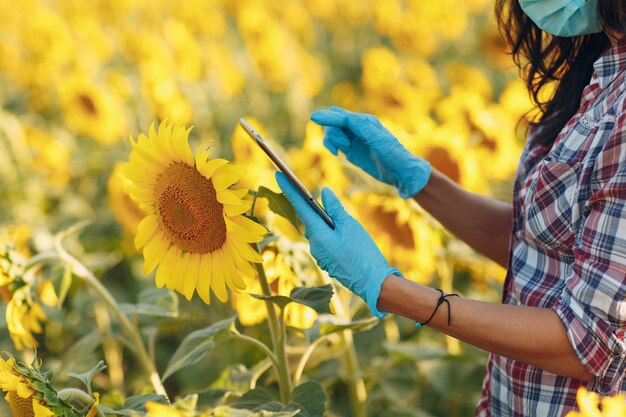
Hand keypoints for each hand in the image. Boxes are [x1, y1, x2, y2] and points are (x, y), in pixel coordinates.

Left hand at [275, 171, 401, 317]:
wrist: (373, 282)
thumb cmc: (362, 252)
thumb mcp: (350, 225)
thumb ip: (335, 208)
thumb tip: (323, 193)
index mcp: (317, 234)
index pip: (300, 206)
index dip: (289, 189)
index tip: (278, 174)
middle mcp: (314, 245)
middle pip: (311, 219)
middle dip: (315, 208)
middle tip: (321, 198)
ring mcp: (320, 255)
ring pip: (320, 231)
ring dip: (327, 223)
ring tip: (346, 225)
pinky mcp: (328, 261)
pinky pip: (326, 242)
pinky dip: (332, 234)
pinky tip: (346, 236)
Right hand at [311, 106, 430, 197]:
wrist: (402, 173)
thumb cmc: (395, 156)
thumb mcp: (379, 141)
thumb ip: (362, 128)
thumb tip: (345, 117)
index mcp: (366, 122)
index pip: (342, 115)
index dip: (328, 116)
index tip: (314, 118)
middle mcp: (358, 127)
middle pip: (334, 120)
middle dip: (331, 130)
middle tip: (340, 146)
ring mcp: (354, 138)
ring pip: (332, 130)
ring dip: (330, 138)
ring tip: (339, 150)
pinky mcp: (351, 150)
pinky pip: (335, 141)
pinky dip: (331, 144)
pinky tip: (335, 152)